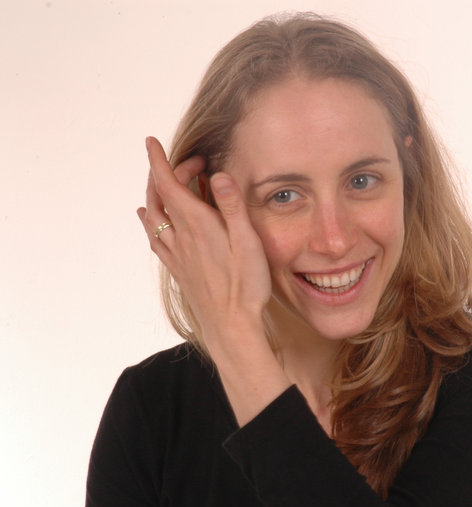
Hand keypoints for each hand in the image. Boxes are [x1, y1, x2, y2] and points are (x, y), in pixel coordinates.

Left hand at [137, 137, 271, 351]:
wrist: (231, 325)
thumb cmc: (245, 285)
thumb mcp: (248, 241)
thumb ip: (232, 206)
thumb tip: (218, 174)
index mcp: (198, 225)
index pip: (169, 185)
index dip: (159, 161)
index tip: (151, 142)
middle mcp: (182, 237)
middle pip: (161, 198)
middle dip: (167, 174)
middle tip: (191, 164)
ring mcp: (177, 255)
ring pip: (154, 218)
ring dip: (155, 196)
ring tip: (164, 184)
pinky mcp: (179, 270)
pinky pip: (156, 240)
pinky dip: (151, 223)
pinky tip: (150, 221)